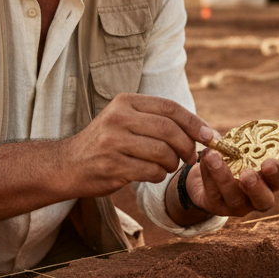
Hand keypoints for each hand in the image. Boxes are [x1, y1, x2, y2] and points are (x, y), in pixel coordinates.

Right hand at [61, 93, 213, 197]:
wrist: (68, 164)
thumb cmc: (106, 143)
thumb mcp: (125, 120)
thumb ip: (157, 120)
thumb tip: (202, 130)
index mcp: (125, 102)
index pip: (169, 107)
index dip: (194, 122)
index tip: (210, 136)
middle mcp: (118, 118)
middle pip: (168, 130)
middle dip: (187, 146)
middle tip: (191, 157)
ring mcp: (113, 142)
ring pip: (162, 152)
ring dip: (172, 163)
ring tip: (167, 165)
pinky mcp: (112, 166)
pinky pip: (151, 171)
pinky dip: (159, 175)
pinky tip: (152, 174)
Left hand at [182, 120, 278, 218]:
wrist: (207, 169)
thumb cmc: (238, 155)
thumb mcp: (255, 142)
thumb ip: (277, 134)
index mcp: (269, 181)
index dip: (277, 173)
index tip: (269, 163)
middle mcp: (256, 197)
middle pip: (263, 200)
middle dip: (256, 187)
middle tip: (247, 174)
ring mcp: (236, 205)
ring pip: (233, 197)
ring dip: (223, 176)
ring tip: (213, 156)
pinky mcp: (215, 205)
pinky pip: (212, 193)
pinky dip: (207, 174)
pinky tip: (203, 158)